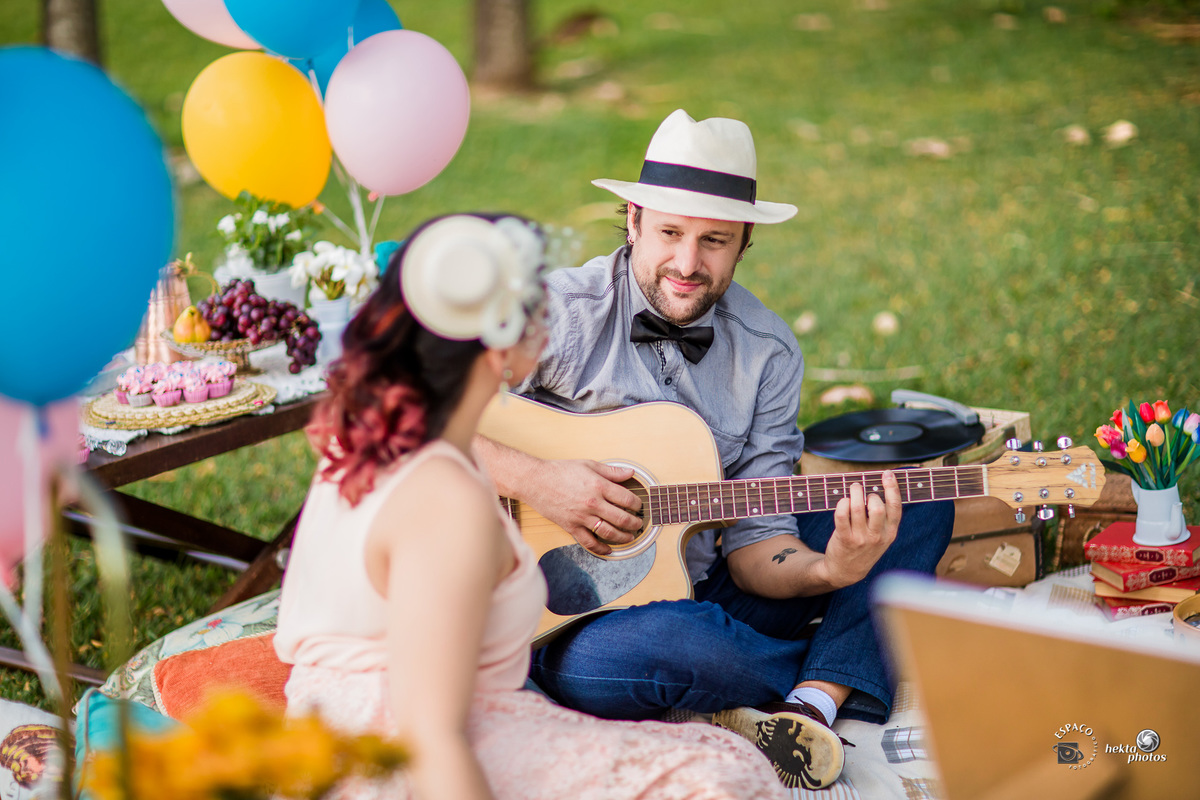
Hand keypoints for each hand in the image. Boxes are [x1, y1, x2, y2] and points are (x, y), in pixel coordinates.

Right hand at [525, 459, 643, 554]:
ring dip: (623, 537)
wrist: (535, 481)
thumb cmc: (560, 471)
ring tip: (630, 536)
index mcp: (599, 486)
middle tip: (639, 523)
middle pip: (622, 518)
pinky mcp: (571, 527)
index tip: (638, 505)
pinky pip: (589, 543)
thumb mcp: (588, 465)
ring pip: (609, 533)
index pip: (627, 499)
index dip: (637, 504)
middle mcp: (593, 503)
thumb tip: (630, 473)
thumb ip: (611, 471)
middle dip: (635, 523)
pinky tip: (608, 549)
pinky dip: (601, 549)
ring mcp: (582, 517)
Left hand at [819, 470, 901, 588]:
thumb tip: (878, 488)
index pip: (896, 508)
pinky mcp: (844, 538)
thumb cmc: (864, 547)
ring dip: (854, 493)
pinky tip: (843, 502)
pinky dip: (842, 503)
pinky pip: (842, 515)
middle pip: (877, 507)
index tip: (888, 474)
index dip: (893, 488)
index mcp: (890, 533)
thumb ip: (883, 518)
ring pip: (857, 508)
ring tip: (853, 489)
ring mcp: (860, 538)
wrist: (846, 571)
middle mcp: (877, 536)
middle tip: (863, 491)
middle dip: (870, 494)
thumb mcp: (881, 537)